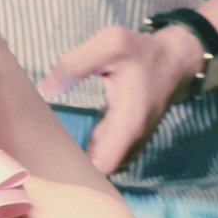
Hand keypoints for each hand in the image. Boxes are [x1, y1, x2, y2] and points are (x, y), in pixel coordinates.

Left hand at [38, 24, 205, 174]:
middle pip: (100, 174)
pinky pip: (104, 156)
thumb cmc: (143, 52)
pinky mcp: (125, 137)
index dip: (78, 169)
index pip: (103, 167)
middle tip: (42, 156)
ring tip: (47, 152)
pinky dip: (85, 155)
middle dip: (71, 170)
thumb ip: (75, 63)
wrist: (176, 60)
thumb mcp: (110, 44)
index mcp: (128, 123)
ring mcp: (130, 141)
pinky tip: (63, 144)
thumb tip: (48, 88)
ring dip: (77, 164)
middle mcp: (131, 139)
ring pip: (102, 167)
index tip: (52, 159)